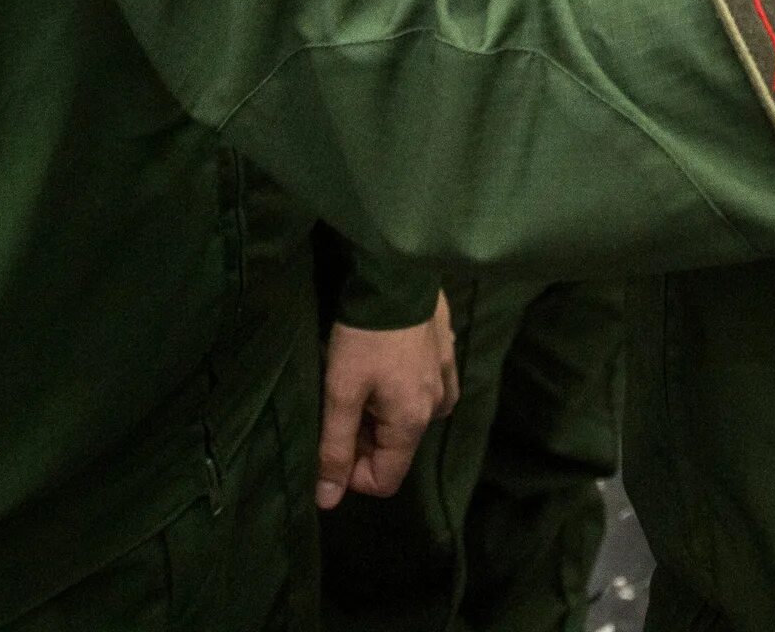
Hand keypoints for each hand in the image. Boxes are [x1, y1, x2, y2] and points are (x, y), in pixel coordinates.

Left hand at [317, 295, 457, 509]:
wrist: (396, 273)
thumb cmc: (364, 336)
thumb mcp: (340, 392)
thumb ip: (335, 448)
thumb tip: (327, 501)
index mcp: (413, 423)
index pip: (385, 482)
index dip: (352, 474)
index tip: (332, 443)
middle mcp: (437, 409)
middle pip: (396, 449)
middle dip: (365, 438)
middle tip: (340, 402)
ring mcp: (446, 381)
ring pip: (409, 419)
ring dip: (382, 412)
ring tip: (361, 379)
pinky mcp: (447, 355)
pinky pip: (425, 391)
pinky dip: (401, 388)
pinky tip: (385, 362)